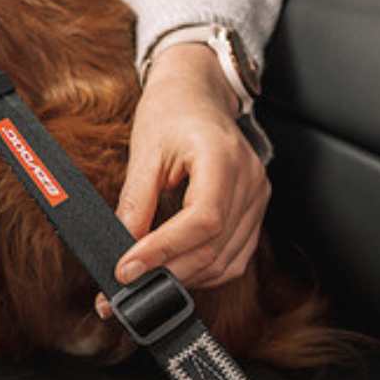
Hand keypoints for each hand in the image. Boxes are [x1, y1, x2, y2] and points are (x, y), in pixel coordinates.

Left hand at [96, 42, 269, 317]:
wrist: (197, 92)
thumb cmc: (170, 113)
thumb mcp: (144, 152)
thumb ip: (135, 202)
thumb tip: (122, 246)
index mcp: (222, 158)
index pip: (202, 219)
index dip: (164, 250)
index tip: (128, 269)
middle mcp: (249, 181)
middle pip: (214, 247)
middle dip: (168, 273)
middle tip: (126, 288)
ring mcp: (258, 197)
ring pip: (226, 260)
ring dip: (184, 278)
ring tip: (145, 282)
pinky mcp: (254, 210)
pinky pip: (234, 256)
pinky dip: (203, 270)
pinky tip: (175, 270)